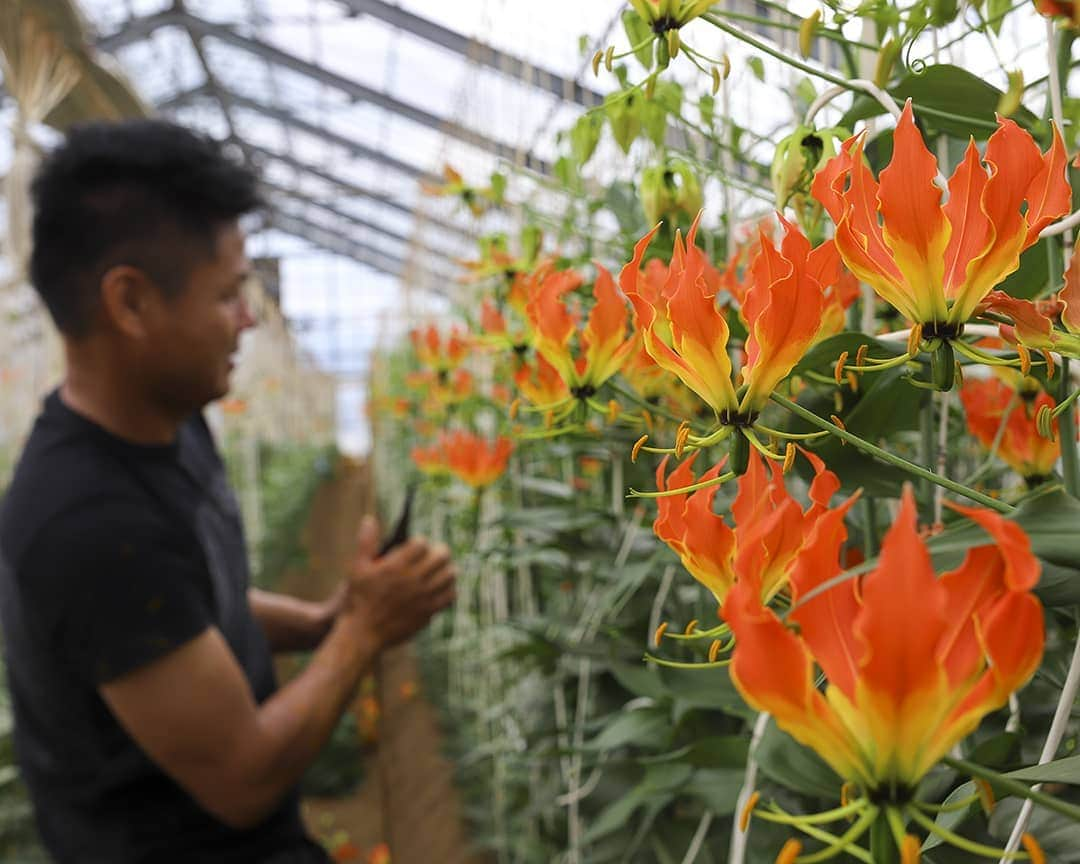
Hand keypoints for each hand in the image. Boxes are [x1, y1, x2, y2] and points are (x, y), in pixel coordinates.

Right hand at [339, 516, 456, 650]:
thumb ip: (366, 542)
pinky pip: (450, 595)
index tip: (414, 546)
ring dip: (446, 568)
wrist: (363, 634)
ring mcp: (424, 597)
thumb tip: (370, 519)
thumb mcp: (357, 568)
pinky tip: (440, 587)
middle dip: (437, 551)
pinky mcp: (429, 612)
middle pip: (442, 555)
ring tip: (437, 569)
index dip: (419, 542)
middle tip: (432, 555)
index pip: (422, 543)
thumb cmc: (358, 599)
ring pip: (450, 574)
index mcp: (396, 566)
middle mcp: (414, 580)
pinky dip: (449, 589)